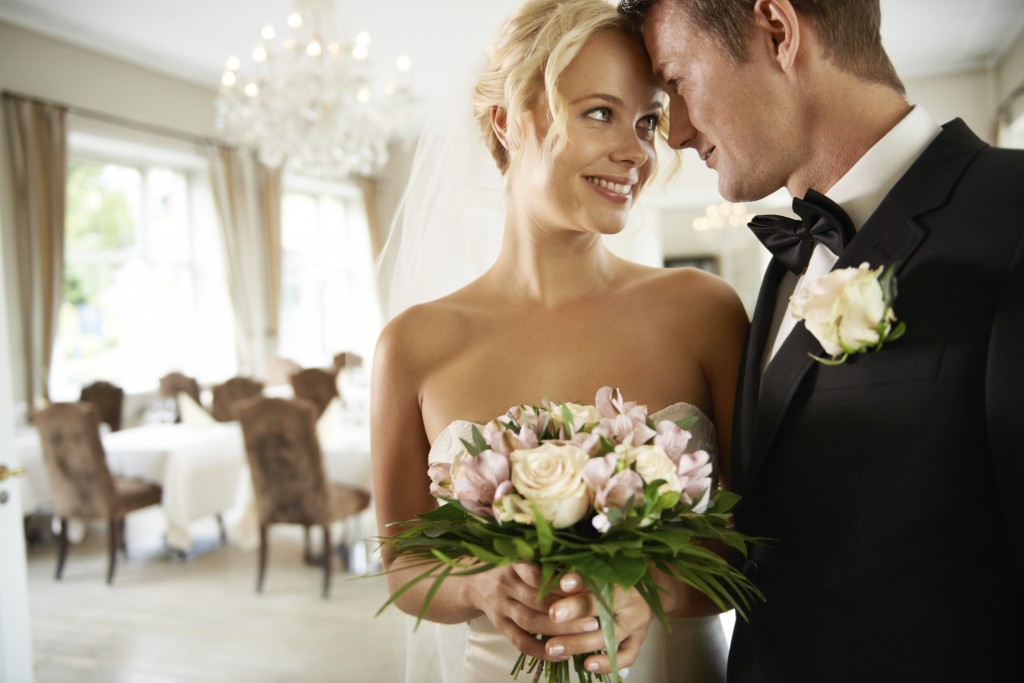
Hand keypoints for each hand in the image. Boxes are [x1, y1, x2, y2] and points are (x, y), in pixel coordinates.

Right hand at [466, 564, 600, 660]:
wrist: (473, 581)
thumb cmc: (510, 567)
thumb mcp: (523, 555)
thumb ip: (546, 561)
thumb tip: (584, 568)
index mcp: (515, 563)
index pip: (538, 574)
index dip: (562, 584)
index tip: (587, 590)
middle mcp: (506, 584)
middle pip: (537, 600)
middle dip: (567, 610)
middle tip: (594, 618)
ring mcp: (501, 606)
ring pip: (530, 621)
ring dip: (558, 630)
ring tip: (584, 636)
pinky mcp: (500, 625)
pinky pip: (520, 641)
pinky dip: (540, 651)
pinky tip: (561, 654)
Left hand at [543, 572, 653, 673]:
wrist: (648, 587)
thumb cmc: (615, 575)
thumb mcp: (600, 568)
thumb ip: (578, 571)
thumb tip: (546, 571)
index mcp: (621, 575)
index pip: (599, 577)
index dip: (581, 580)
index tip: (562, 582)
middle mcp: (631, 599)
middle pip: (604, 606)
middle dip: (576, 611)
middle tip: (552, 616)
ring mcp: (636, 621)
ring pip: (609, 635)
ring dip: (579, 643)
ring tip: (553, 647)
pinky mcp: (639, 639)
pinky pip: (626, 656)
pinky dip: (606, 663)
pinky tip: (586, 664)